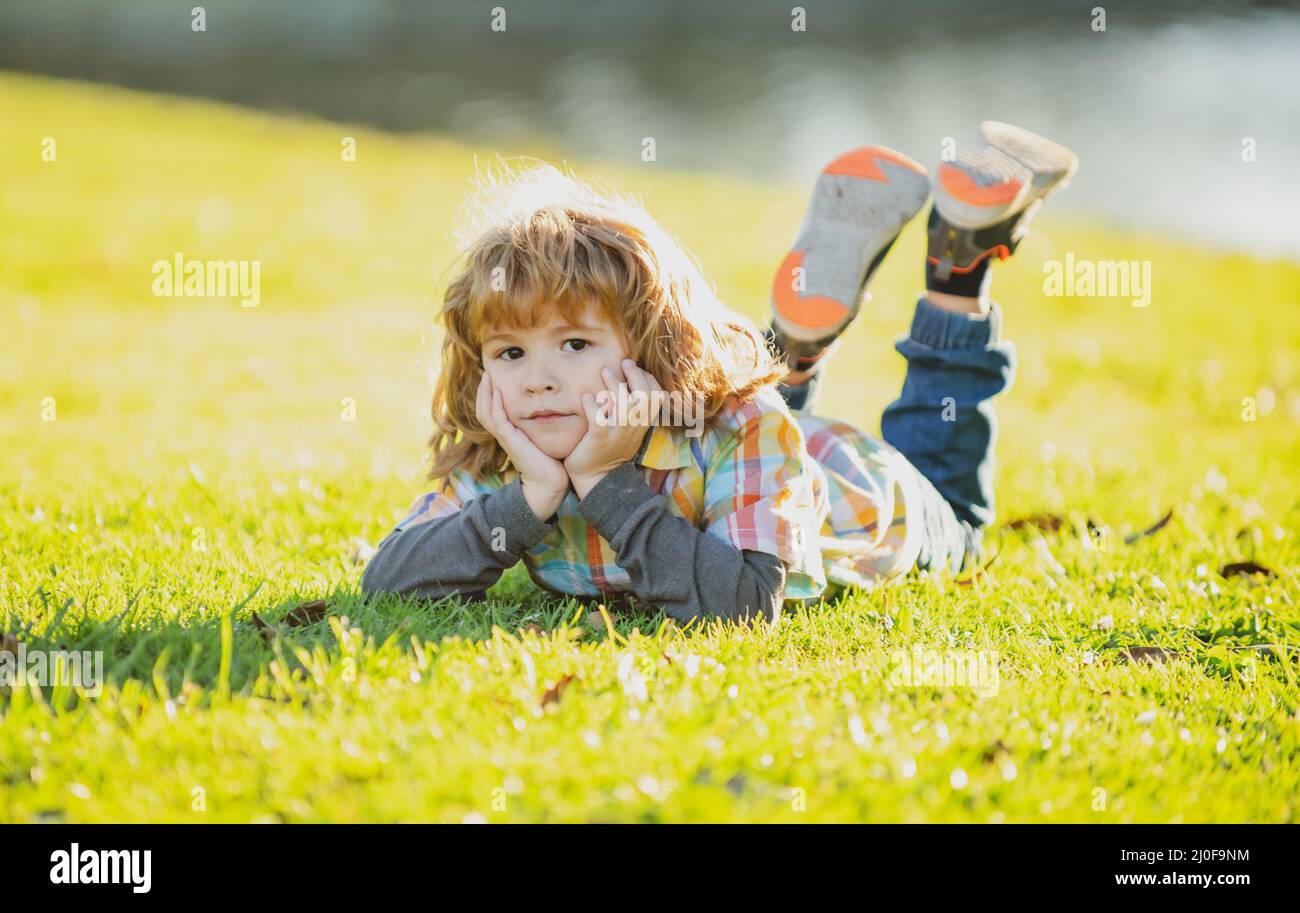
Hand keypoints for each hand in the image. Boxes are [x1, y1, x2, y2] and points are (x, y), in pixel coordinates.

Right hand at [475, 370, 568, 520]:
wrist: (550, 482)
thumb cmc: (550, 461)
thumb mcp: (543, 438)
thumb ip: (541, 425)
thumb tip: (551, 409)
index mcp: (509, 433)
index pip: (491, 410)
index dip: (489, 395)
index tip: (493, 377)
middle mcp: (504, 434)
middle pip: (483, 409)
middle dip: (483, 390)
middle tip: (486, 372)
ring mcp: (506, 438)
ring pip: (486, 413)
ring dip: (485, 393)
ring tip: (488, 377)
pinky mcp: (511, 441)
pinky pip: (498, 420)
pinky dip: (495, 405)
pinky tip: (497, 392)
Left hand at [566, 359, 664, 498]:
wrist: (596, 478)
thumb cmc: (610, 448)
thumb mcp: (628, 430)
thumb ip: (632, 410)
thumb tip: (628, 382)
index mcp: (642, 424)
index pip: (656, 396)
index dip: (648, 378)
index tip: (635, 368)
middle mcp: (634, 427)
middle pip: (644, 396)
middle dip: (635, 375)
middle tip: (623, 362)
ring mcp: (617, 433)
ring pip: (623, 404)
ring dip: (614, 384)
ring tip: (604, 371)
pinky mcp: (599, 439)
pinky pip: (598, 419)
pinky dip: (592, 405)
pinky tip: (586, 398)